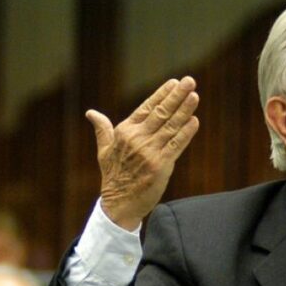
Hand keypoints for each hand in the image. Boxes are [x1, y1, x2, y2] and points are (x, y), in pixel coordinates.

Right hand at [88, 77, 200, 230]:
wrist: (119, 204)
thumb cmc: (113, 176)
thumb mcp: (104, 150)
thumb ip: (102, 129)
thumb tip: (91, 113)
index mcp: (124, 131)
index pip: (146, 107)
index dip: (162, 94)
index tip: (174, 82)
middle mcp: (137, 139)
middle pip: (161, 113)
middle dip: (177, 96)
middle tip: (190, 81)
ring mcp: (149, 152)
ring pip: (171, 127)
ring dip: (185, 110)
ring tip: (194, 96)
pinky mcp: (160, 165)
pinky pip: (176, 146)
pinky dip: (186, 133)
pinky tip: (194, 121)